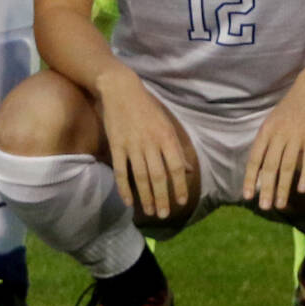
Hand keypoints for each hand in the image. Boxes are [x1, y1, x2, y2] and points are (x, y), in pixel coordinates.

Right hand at [95, 67, 192, 221]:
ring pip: (140, 177)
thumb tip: (189, 170)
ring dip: (146, 197)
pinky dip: (124, 188)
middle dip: (163, 198)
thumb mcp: (167, 124)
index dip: (180, 186)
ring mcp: (132, 145)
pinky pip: (120, 171)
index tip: (182, 202)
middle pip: (158, 176)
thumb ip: (176, 149)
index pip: (176, 167)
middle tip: (164, 215)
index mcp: (166, 137)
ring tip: (149, 212)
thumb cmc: (147, 107)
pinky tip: (128, 202)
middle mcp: (150, 143)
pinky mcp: (116, 146)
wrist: (121, 90)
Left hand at [243, 66, 304, 211]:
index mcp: (267, 130)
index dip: (251, 178)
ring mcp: (296, 135)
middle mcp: (279, 134)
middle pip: (270, 166)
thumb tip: (261, 166)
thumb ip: (268, 141)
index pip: (255, 158)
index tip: (248, 196)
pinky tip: (302, 189)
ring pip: (287, 166)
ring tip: (281, 204)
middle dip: (266, 188)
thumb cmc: (293, 106)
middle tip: (265, 207)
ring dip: (283, 187)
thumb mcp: (274, 120)